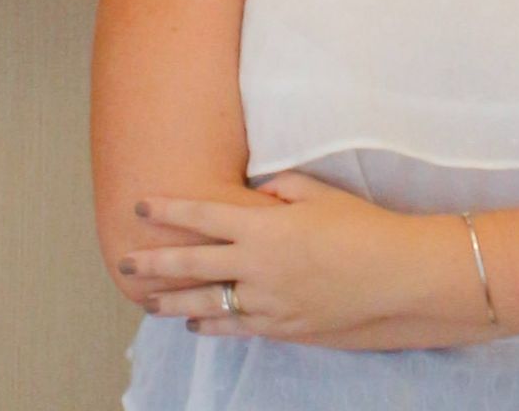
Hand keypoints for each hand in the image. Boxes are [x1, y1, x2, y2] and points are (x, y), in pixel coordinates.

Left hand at [121, 172, 414, 345]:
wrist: (395, 276)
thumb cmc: (361, 226)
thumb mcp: (320, 193)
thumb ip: (282, 189)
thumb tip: (260, 195)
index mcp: (263, 228)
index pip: (202, 217)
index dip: (168, 210)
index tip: (141, 205)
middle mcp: (256, 267)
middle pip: (191, 266)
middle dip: (153, 264)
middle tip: (124, 263)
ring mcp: (266, 303)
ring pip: (205, 304)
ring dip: (171, 302)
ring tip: (145, 300)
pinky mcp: (281, 328)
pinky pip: (233, 327)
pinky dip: (210, 324)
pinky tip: (193, 324)